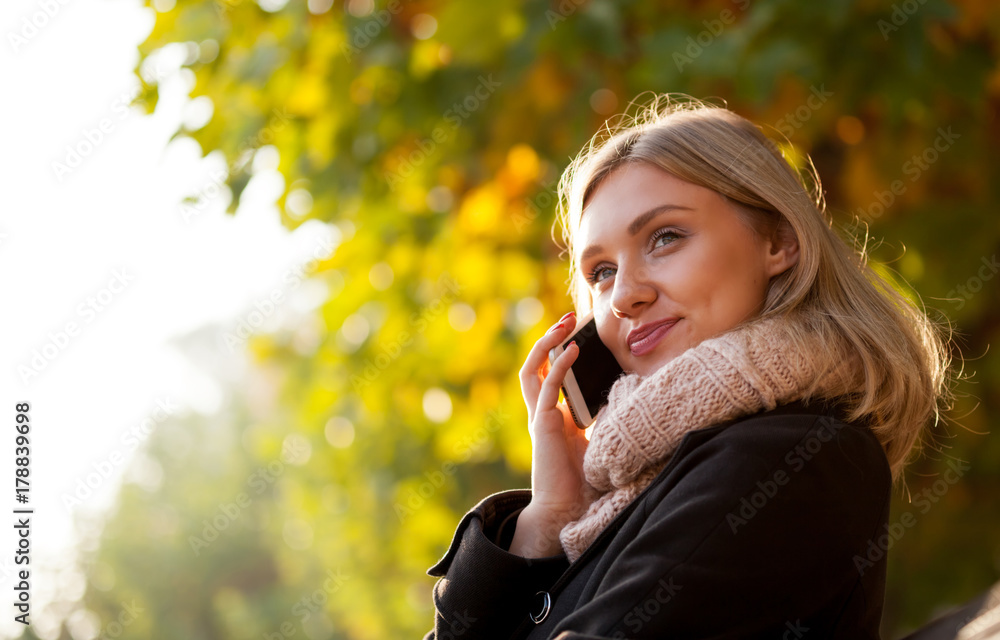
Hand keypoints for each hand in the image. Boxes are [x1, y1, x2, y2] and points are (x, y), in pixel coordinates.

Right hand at [517, 312, 591, 532]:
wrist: (566, 509)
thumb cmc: (584, 482)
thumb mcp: (599, 442)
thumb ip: (605, 421)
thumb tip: (632, 402)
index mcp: (554, 415)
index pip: (549, 374)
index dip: (558, 351)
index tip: (577, 332)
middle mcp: (542, 412)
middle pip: (535, 366)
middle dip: (548, 338)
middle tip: (567, 318)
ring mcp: (540, 417)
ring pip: (532, 370)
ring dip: (545, 344)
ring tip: (563, 324)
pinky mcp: (543, 424)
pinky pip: (547, 388)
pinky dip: (559, 366)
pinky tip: (572, 349)